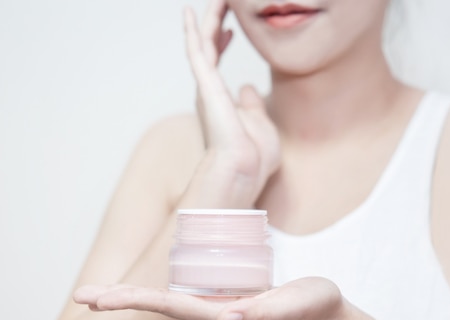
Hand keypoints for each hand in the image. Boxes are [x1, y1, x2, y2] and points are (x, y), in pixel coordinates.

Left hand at [73, 277, 344, 319]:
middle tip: (82, 297)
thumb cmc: (312, 309)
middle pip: (157, 305)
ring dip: (135, 295)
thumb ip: (263, 311)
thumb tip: (226, 317)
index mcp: (222, 312)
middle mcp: (214, 311)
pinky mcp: (229, 299)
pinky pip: (185, 294)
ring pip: (168, 300)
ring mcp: (219, 307)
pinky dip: (160, 290)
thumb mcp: (292, 305)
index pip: (166, 306)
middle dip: (120, 300)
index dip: (132, 299)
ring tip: (103, 293)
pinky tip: (151, 285)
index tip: (99, 299)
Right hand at [185, 0, 280, 199]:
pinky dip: (192, 31)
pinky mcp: (206, 87)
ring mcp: (206, 88)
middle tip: (222, 1)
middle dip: (214, 22)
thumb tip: (249, 89)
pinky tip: (190, 13)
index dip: (223, 41)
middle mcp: (209, 91)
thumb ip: (252, 105)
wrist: (245, 172)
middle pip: (208, 47)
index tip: (232, 25)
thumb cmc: (253, 157)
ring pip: (202, 44)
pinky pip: (197, 52)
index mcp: (220, 100)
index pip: (218, 62)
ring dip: (207, 19)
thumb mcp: (260, 123)